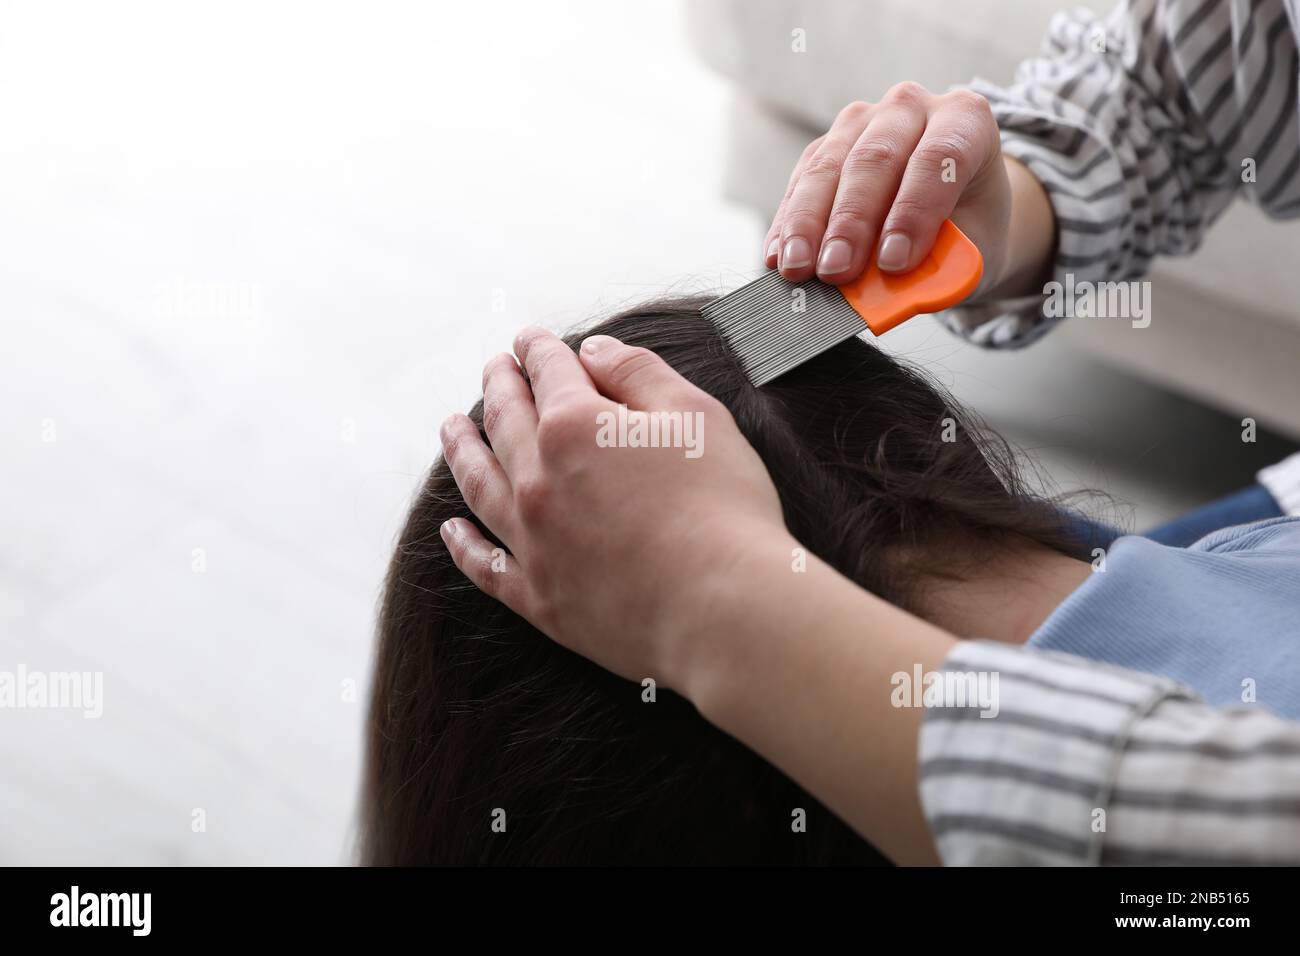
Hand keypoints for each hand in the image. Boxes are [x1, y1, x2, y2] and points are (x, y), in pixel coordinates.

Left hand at [438, 327, 789, 685]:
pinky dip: (463, 545)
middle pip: (505, 420)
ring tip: (451, 428)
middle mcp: (538, 480)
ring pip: (479, 484)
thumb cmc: (723, 511)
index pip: (549, 372)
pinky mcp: (539, 598)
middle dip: (498, 386)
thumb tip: (592, 351)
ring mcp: (532, 542)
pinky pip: (485, 565)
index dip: (539, 349)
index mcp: (574, 427)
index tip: (530, 339)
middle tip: (494, 369)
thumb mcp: (696, 417)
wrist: (722, 612)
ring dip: (461, 450)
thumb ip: (639, 373)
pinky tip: (452, 530)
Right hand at [764, 83, 1010, 293]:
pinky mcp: (824, 147)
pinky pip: (800, 182)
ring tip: (798, 269)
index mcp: (966, 120)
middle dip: (852, 221)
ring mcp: (862, 122)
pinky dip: (788, 225)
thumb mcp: (970, 251)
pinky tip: (777, 258)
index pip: (938, 157)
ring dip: (808, 224)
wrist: (958, 213)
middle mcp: (910, 108)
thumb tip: (884, 292)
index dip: (914, 211)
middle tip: (836, 271)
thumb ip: (937, 266)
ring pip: (829, 166)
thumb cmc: (970, 230)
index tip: (894, 263)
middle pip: (876, 158)